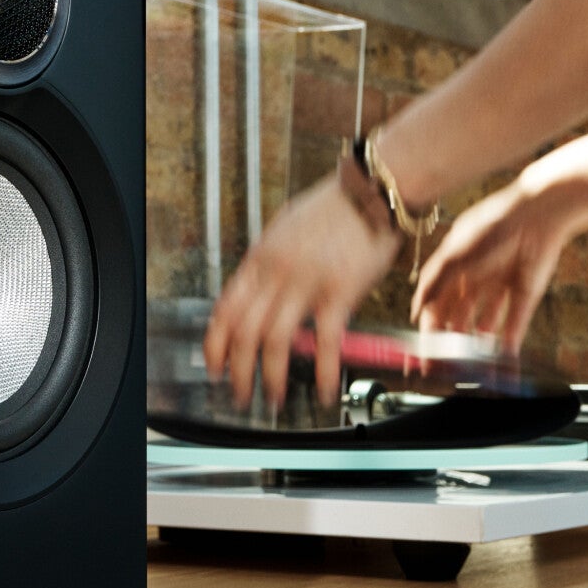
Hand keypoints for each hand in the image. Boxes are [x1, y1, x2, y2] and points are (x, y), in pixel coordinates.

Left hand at [203, 175, 402, 409]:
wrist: (373, 189)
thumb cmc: (336, 207)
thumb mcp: (286, 228)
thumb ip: (270, 262)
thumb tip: (258, 291)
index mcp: (261, 256)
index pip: (225, 307)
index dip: (215, 344)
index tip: (214, 366)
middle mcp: (277, 271)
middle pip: (244, 331)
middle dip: (238, 371)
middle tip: (242, 393)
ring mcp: (307, 282)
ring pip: (275, 341)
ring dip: (272, 377)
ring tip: (275, 398)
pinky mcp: (340, 292)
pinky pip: (325, 342)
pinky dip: (322, 372)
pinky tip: (323, 390)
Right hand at [411, 179, 567, 350]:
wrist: (538, 214)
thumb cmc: (492, 225)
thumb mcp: (456, 254)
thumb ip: (435, 282)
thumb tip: (417, 309)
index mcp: (456, 265)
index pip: (436, 302)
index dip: (428, 325)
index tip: (423, 348)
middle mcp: (477, 277)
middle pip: (458, 316)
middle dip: (450, 339)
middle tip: (444, 364)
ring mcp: (501, 285)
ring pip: (485, 322)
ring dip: (477, 343)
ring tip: (470, 363)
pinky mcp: (526, 292)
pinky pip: (515, 322)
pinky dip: (508, 340)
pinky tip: (502, 358)